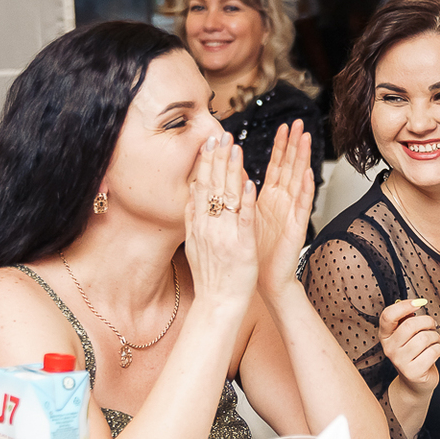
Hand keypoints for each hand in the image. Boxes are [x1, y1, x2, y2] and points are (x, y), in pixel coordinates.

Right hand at [182, 131, 258, 317]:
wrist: (218, 303)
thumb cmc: (211, 276)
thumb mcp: (194, 245)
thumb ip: (192, 221)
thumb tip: (190, 199)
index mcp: (199, 224)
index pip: (201, 187)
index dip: (206, 164)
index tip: (209, 143)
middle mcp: (208, 226)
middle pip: (211, 186)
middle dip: (217, 159)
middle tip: (221, 135)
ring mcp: (224, 235)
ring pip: (226, 197)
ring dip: (231, 171)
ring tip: (235, 149)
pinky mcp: (241, 245)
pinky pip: (243, 219)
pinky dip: (245, 201)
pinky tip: (249, 183)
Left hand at [253, 121, 316, 297]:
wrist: (261, 280)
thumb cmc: (253, 252)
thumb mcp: (242, 217)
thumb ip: (241, 194)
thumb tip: (234, 172)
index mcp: (269, 199)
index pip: (276, 166)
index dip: (281, 146)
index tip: (283, 126)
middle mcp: (282, 203)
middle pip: (290, 168)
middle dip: (294, 145)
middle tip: (298, 123)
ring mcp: (291, 214)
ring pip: (298, 181)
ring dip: (303, 160)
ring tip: (306, 139)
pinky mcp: (296, 227)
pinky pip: (302, 206)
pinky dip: (306, 190)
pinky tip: (309, 174)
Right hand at [378, 299, 439, 395]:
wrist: (415, 381)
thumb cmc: (414, 353)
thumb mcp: (406, 335)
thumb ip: (407, 318)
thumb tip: (415, 303)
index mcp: (385, 335)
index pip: (388, 315)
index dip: (404, 305)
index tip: (418, 303)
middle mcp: (389, 348)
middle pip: (410, 325)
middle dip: (427, 322)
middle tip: (432, 326)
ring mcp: (400, 361)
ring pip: (424, 338)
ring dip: (435, 337)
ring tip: (433, 341)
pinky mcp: (413, 372)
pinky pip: (433, 351)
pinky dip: (439, 349)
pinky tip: (434, 353)